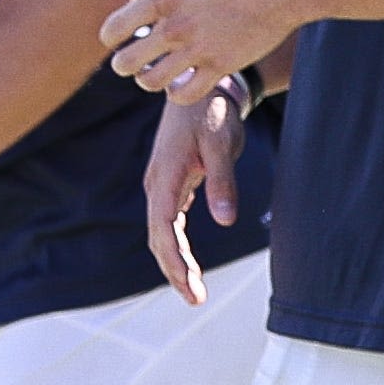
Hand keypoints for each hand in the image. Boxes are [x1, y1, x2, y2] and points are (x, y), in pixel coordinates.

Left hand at [100, 0, 310, 100]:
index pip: (114, 29)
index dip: (111, 37)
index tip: (119, 37)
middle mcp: (175, 27)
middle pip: (126, 63)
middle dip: (123, 64)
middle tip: (131, 61)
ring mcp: (197, 49)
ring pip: (151, 83)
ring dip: (147, 80)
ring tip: (155, 72)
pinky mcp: (220, 66)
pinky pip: (185, 95)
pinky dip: (176, 93)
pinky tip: (180, 82)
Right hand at [142, 79, 249, 299]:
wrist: (203, 85)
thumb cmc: (212, 111)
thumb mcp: (222, 144)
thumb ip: (223, 182)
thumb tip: (225, 221)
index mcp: (165, 177)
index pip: (164, 230)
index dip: (175, 261)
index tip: (191, 287)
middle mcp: (157, 185)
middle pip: (158, 238)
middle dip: (174, 271)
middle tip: (195, 299)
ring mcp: (162, 185)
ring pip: (161, 233)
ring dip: (174, 262)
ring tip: (192, 290)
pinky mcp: (172, 183)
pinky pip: (169, 222)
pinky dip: (176, 245)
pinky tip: (187, 264)